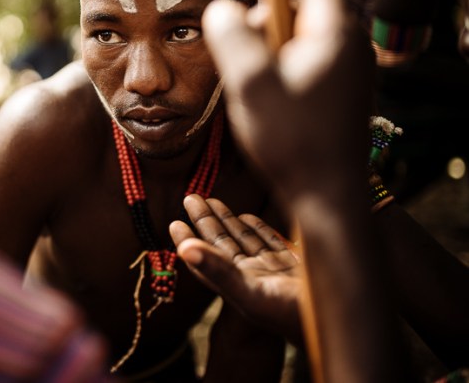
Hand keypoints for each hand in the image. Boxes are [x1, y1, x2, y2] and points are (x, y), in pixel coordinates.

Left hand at [170, 195, 302, 343]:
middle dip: (206, 221)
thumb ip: (218, 271)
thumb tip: (184, 249)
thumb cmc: (295, 315)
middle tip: (190, 198)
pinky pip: (270, 242)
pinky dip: (257, 228)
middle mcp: (254, 276)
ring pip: (245, 240)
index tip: (174, 222)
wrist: (347, 324)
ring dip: (228, 220)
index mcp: (240, 284)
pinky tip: (248, 215)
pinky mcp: (296, 265)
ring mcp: (275, 270)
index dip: (189, 241)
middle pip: (223, 244)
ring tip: (211, 200)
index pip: (207, 258)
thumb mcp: (252, 293)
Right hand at [202, 0, 373, 205]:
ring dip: (271, 35)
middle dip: (268, 3)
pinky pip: (307, 57)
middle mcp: (349, 46)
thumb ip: (232, 35)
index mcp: (335, 33)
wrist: (328, 197)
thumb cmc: (292, 140)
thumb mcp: (250, 83)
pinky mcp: (338, 92)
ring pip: (304, 32)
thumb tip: (221, 5)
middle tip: (235, 22)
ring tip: (242, 63)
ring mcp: (347, 71)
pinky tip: (258, 86)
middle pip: (307, 1)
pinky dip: (280, 57)